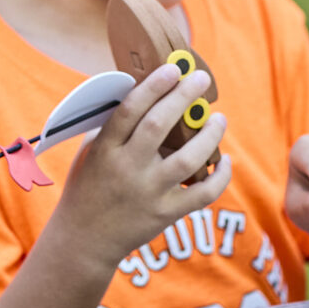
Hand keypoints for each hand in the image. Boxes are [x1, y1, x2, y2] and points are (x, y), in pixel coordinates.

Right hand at [54, 61, 233, 266]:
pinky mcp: (166, 213)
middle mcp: (127, 168)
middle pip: (159, 125)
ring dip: (209, 135)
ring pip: (188, 159)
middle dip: (183, 97)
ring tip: (219, 118)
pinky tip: (224, 160)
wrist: (84, 238)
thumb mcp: (90, 152)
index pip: (130, 109)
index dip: (153, 86)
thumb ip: (113, 126)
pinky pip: (203, 193)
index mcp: (105, 149)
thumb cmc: (87, 187)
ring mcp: (148, 192)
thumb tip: (144, 94)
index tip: (171, 69)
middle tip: (200, 79)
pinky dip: (220, 176)